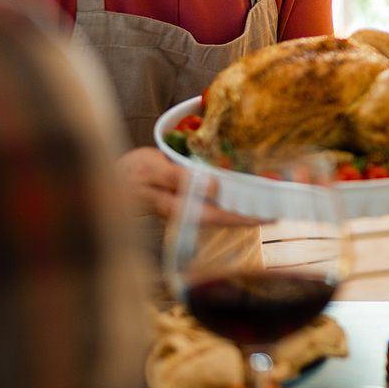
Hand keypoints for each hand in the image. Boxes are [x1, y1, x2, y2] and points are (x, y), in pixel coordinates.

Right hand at [116, 146, 261, 225]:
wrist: (109, 177)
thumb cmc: (132, 172)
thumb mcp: (153, 169)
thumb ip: (180, 178)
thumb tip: (213, 187)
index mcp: (177, 207)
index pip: (217, 216)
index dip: (243, 217)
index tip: (268, 218)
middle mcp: (185, 212)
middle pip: (223, 218)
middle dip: (249, 216)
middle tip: (279, 212)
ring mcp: (185, 209)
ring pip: (219, 213)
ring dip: (242, 210)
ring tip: (268, 206)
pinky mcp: (184, 202)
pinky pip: (212, 205)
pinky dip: (229, 202)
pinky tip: (243, 196)